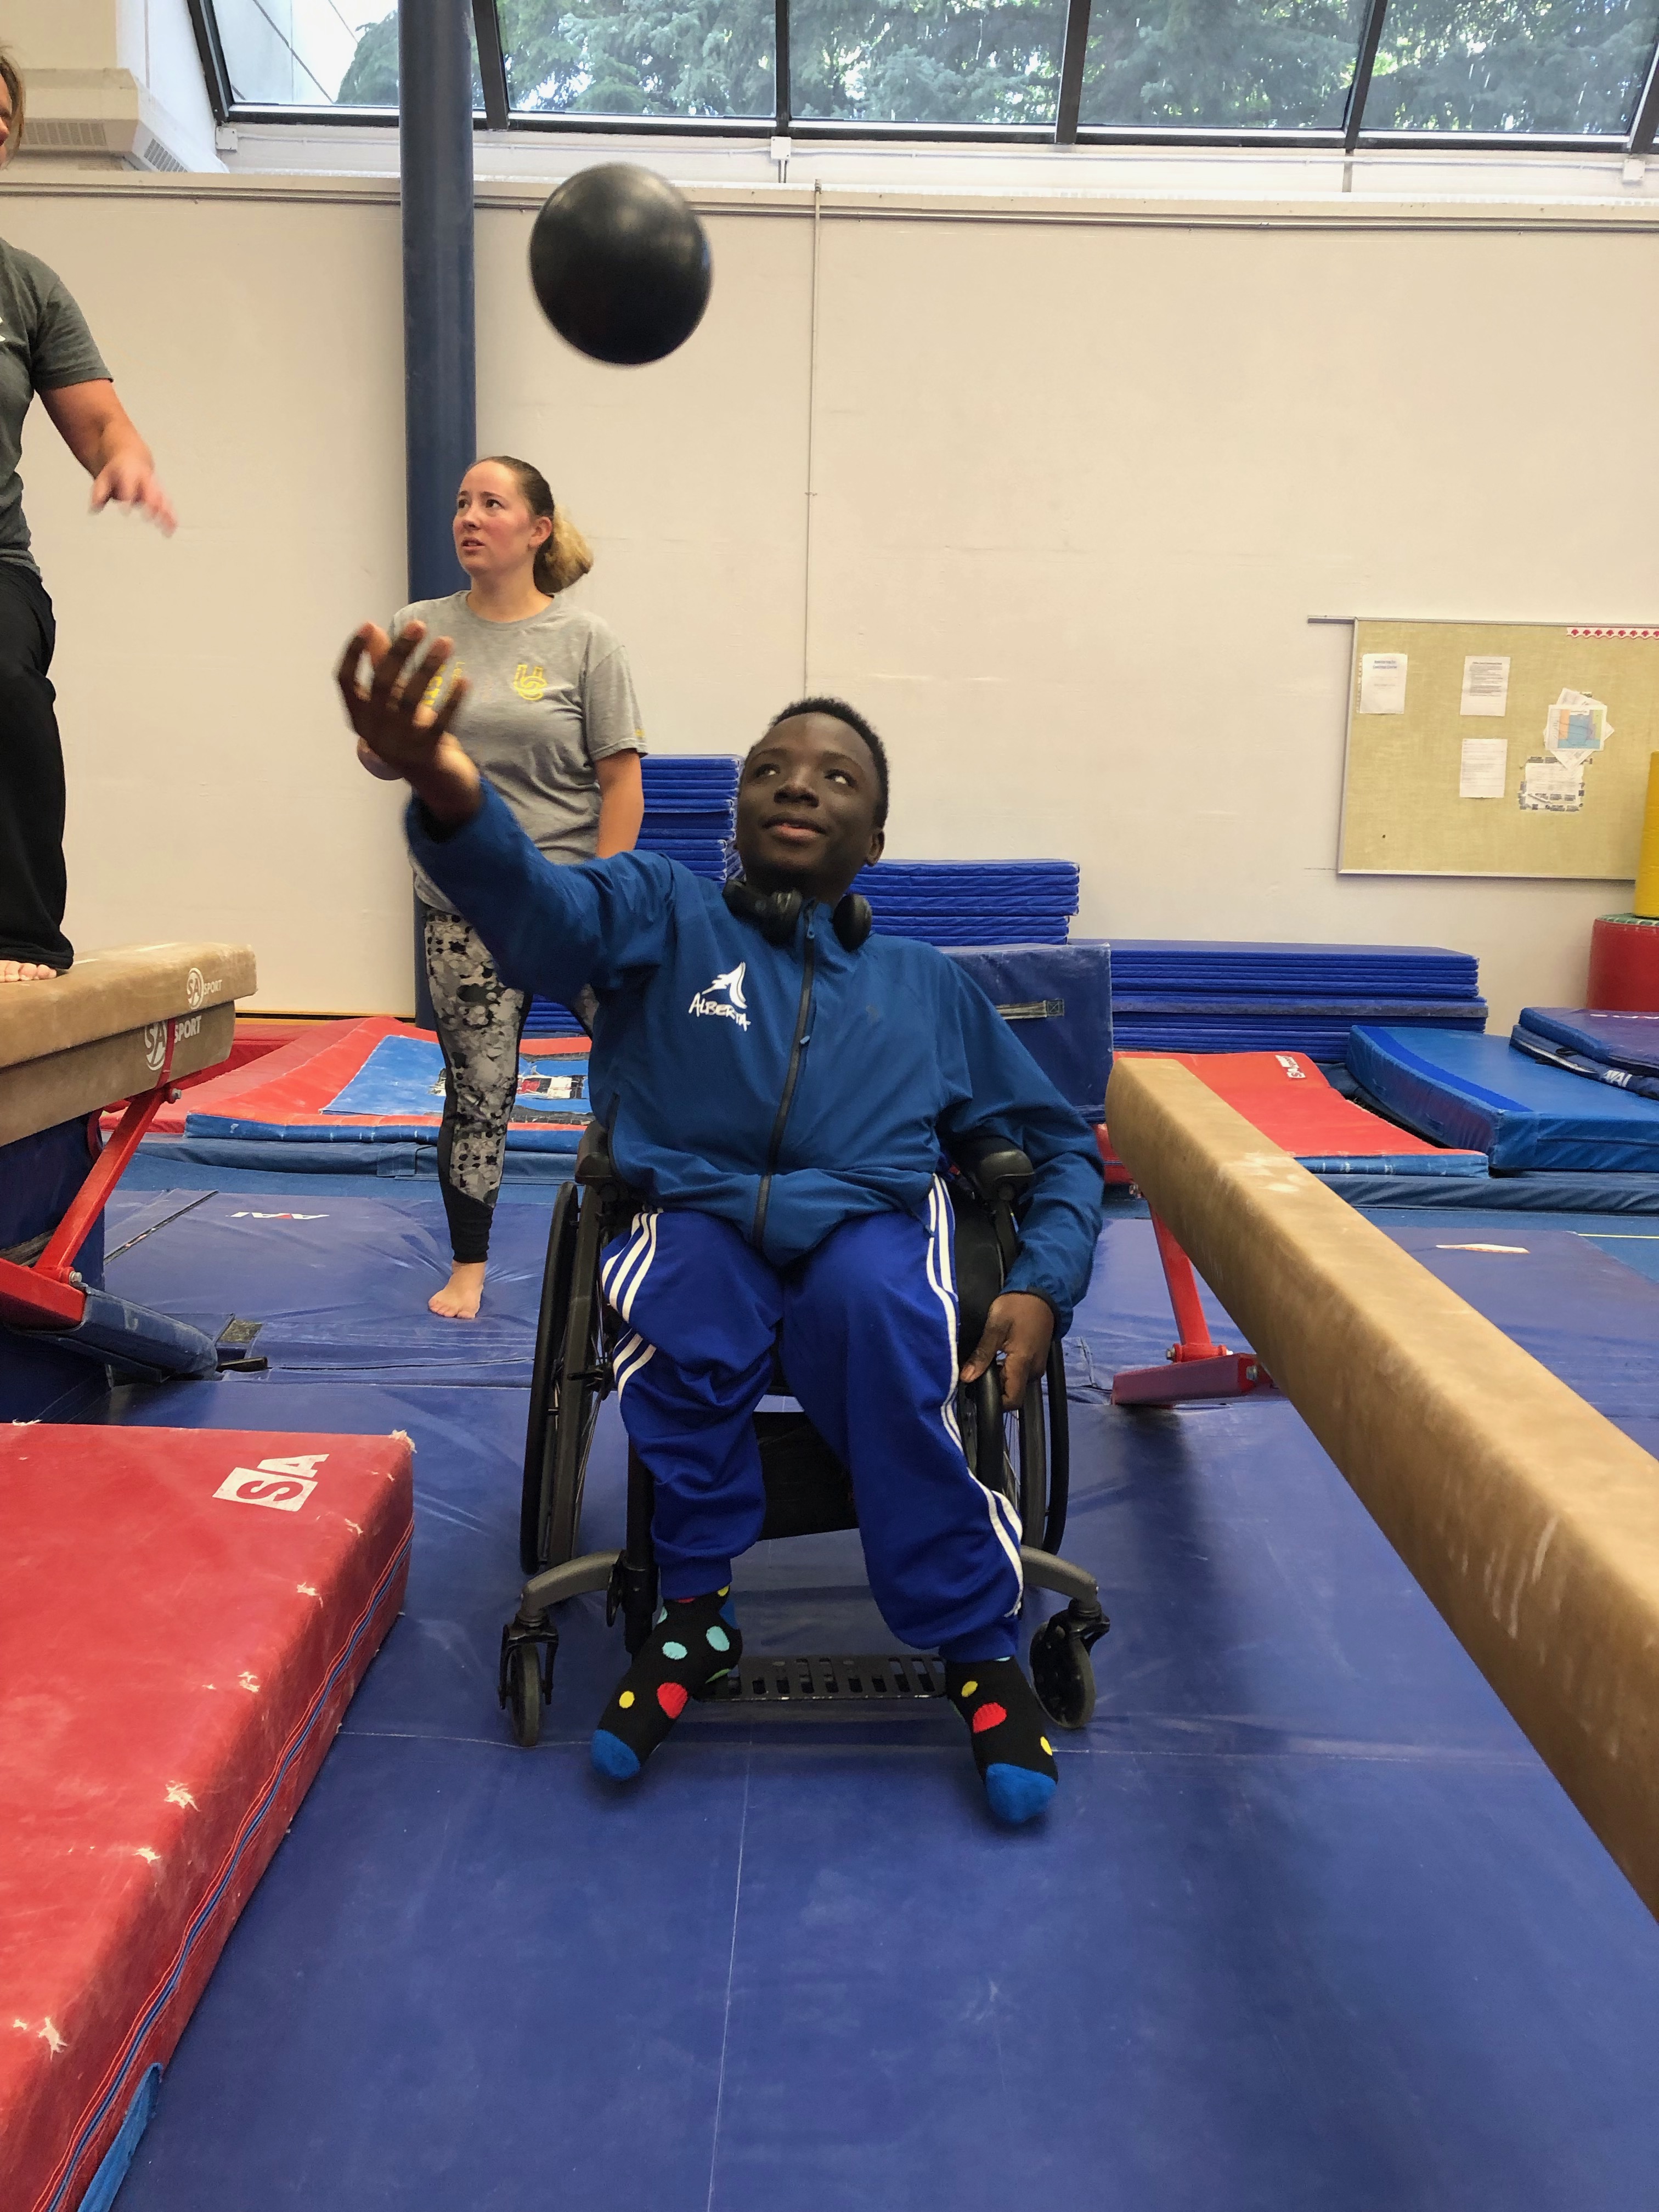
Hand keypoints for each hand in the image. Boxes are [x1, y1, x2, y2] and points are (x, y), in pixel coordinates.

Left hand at [89, 454, 175, 532]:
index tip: (125, 510)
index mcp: (130, 473)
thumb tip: (94, 508)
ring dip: (165, 514)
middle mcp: (145, 479)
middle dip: (151, 504)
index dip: (128, 497)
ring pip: (162, 499)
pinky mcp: (160, 494)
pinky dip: (171, 517)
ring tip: (167, 529)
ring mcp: (154, 486)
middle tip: (149, 517)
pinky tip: (172, 529)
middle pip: (150, 491)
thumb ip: (99, 492)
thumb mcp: (103, 477)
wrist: (131, 457)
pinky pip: (167, 505)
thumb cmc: (117, 470)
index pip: (129, 484)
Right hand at [335, 622, 481, 824]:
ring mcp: (399, 745)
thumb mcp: (393, 702)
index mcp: (359, 718)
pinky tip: (464, 679)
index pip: (345, 681)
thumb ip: (381, 667)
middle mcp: (373, 732)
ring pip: (411, 699)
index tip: (368, 626)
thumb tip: (371, 629)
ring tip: (446, 642)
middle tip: (420, 625)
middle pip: (382, 683)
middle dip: (401, 651)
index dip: (353, 653)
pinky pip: (441, 722)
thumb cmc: (412, 733)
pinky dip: (453, 700)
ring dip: (429, 667)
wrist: (438, 783)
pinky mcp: (427, 755)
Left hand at [961, 1291, 1054, 1407]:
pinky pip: (1021, 1373)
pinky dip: (1008, 1369)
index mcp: (1024, 1364)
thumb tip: (967, 1377)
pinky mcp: (1037, 1359)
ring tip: (984, 1362)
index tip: (977, 1390)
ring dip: (1000, 1377)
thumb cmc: (1017, 1306)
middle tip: (976, 1370)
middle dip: (994, 1386)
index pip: (1012, 1400)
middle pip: (1012, 1392)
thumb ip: (982, 1354)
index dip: (995, 1401)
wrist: (1041, 1292)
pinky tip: (997, 1356)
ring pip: (1016, 1382)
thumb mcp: (995, 1327)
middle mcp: (1034, 1370)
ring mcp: (1038, 1365)